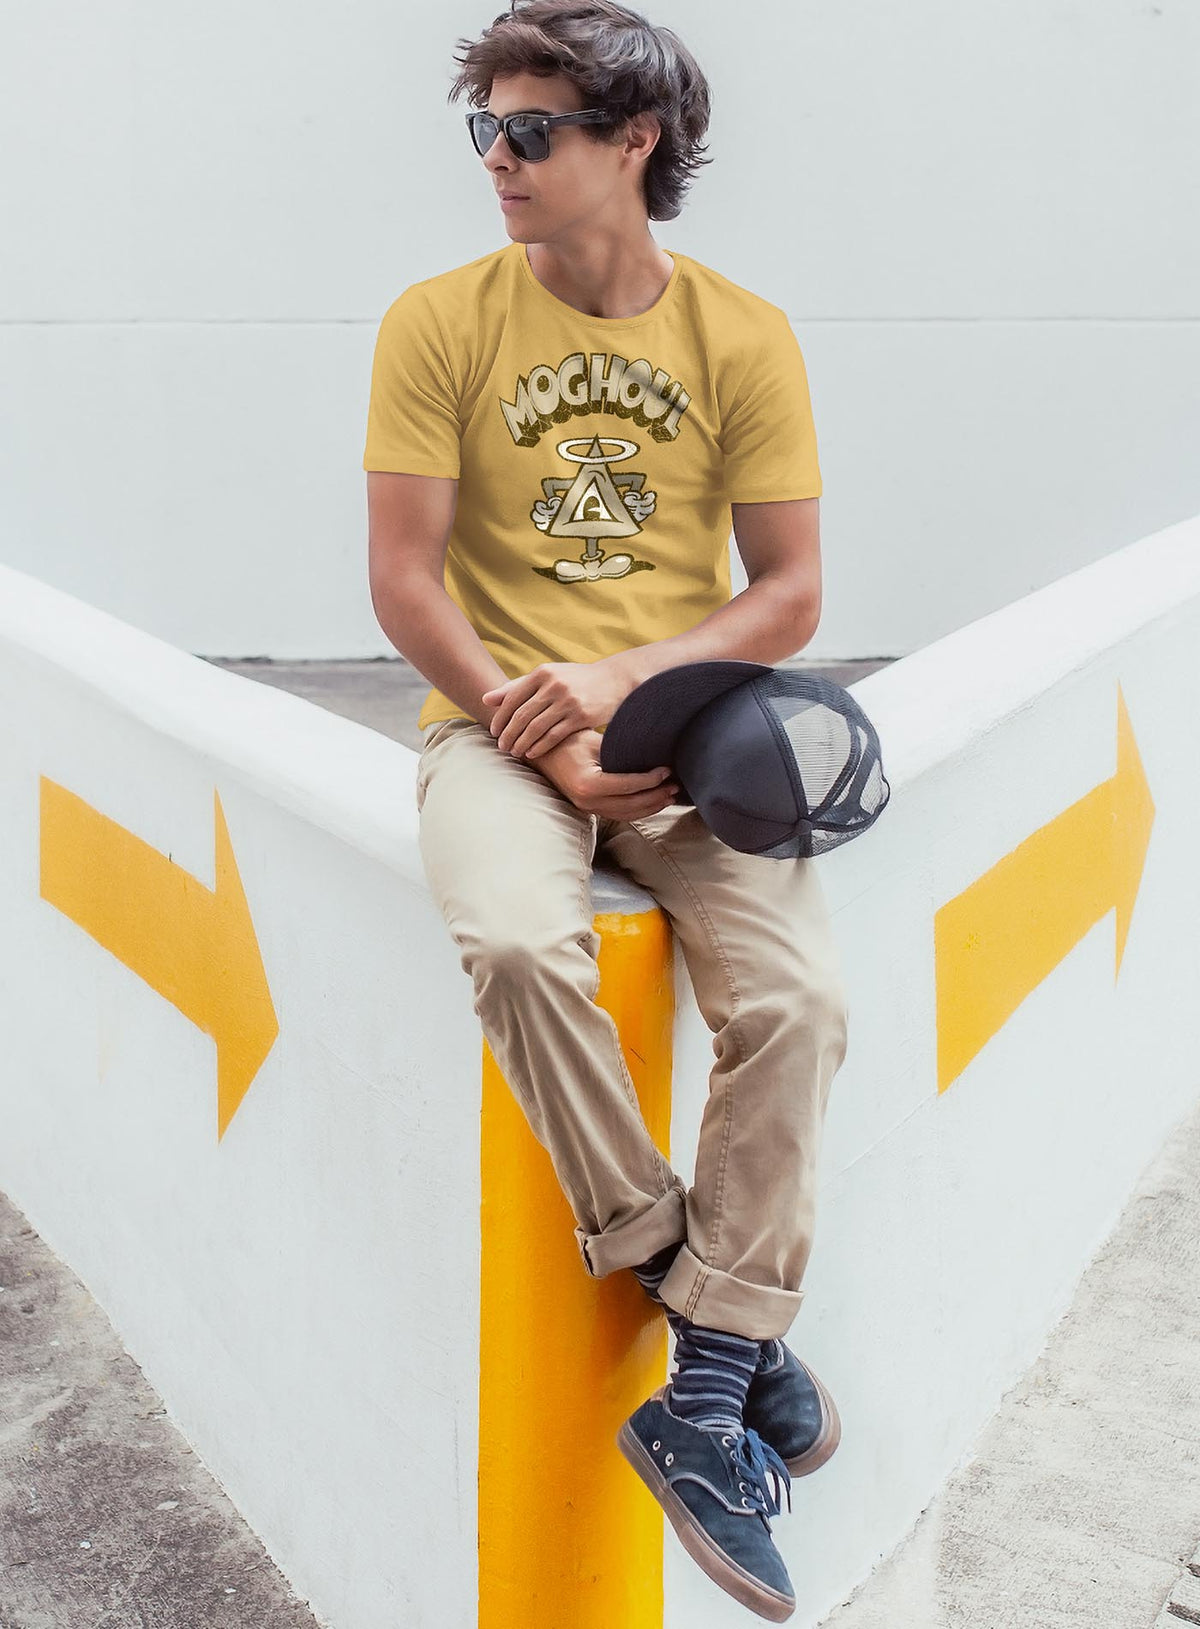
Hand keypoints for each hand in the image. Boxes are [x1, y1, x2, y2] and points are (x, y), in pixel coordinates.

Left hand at [482, 658, 635, 758]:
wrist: (615, 680)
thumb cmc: (575, 680)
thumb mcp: (548, 676)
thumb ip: (517, 686)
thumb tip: (486, 699)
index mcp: (542, 673)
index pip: (512, 698)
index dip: (500, 718)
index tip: (494, 732)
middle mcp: (554, 685)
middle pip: (521, 715)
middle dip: (508, 734)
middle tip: (502, 747)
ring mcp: (568, 701)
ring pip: (536, 727)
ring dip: (521, 743)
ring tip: (514, 752)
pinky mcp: (581, 716)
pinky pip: (554, 735)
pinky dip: (539, 746)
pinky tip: (532, 753)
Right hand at [531, 730, 679, 819]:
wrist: (541, 752)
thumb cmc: (568, 740)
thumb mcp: (594, 742)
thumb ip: (620, 752)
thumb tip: (653, 752)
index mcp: (588, 784)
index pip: (629, 786)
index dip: (652, 780)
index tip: (667, 770)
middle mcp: (587, 801)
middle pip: (631, 805)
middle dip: (656, 796)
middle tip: (676, 786)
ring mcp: (587, 808)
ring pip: (627, 814)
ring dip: (651, 806)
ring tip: (670, 796)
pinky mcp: (589, 809)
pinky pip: (619, 814)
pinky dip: (638, 810)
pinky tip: (653, 802)